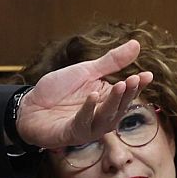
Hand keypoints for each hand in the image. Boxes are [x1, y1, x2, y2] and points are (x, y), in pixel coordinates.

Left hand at [15, 39, 151, 148]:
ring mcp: (87, 128)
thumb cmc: (58, 90)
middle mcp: (101, 116)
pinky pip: (83, 123)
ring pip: (106, 118)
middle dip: (128, 93)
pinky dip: (89, 110)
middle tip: (133, 79)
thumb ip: (111, 62)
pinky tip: (93, 96)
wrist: (29, 105)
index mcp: (106, 101)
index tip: (147, 74)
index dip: (137, 86)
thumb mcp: (86, 71)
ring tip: (119, 84)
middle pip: (120, 107)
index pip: (127, 94)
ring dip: (113, 102)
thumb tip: (137, 44)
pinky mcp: (72, 133)